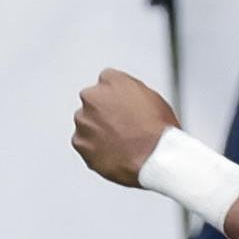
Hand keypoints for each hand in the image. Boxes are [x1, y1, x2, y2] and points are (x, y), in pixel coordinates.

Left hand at [68, 69, 181, 186]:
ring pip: (87, 124)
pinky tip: (113, 154)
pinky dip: (94, 149)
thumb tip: (126, 99)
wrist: (153, 157)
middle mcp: (92, 97)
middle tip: (122, 127)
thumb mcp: (152, 97)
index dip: (116, 97)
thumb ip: (131, 92)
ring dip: (97, 131)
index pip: (107, 82)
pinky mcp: (80, 143)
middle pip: (93, 103)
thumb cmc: (158, 130)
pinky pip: (85, 145)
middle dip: (103, 114)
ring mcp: (84, 121)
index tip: (122, 108)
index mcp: (111, 80)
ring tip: (120, 144)